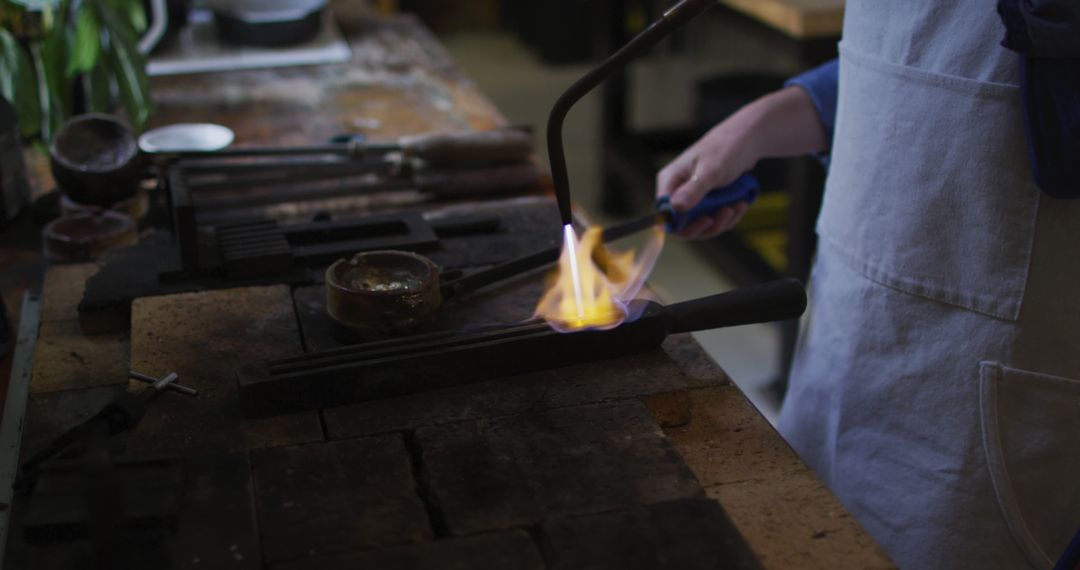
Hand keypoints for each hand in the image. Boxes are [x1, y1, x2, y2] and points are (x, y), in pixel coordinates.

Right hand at [656, 120, 756, 239]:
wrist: (746, 141)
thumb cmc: (725, 149)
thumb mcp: (710, 171)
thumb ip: (693, 191)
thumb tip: (676, 208)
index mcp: (670, 182)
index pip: (665, 215)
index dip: (682, 225)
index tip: (705, 221)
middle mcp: (678, 192)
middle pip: (684, 225)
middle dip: (708, 225)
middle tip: (725, 213)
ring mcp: (693, 198)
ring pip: (702, 225)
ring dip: (721, 221)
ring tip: (736, 206)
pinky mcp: (708, 201)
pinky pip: (714, 219)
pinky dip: (728, 217)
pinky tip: (740, 204)